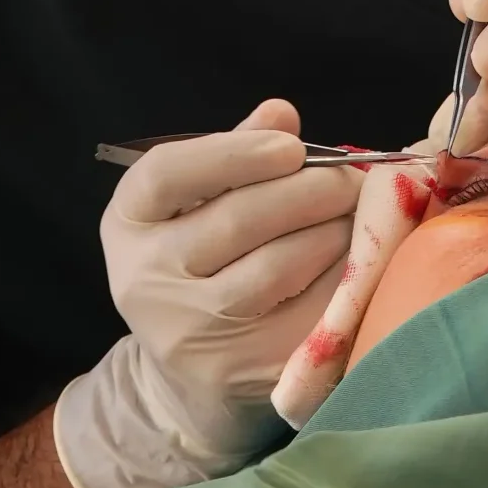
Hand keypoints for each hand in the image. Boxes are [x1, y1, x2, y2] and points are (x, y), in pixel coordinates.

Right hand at [54, 99, 360, 487]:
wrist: (191, 374)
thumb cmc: (203, 262)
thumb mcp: (198, 202)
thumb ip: (236, 151)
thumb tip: (280, 114)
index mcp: (128, 223)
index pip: (168, 174)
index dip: (235, 153)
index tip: (292, 147)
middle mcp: (146, 280)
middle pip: (237, 219)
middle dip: (309, 189)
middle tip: (349, 179)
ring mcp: (191, 332)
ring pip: (280, 265)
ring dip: (334, 232)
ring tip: (356, 216)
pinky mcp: (242, 370)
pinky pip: (310, 311)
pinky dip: (344, 278)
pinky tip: (359, 261)